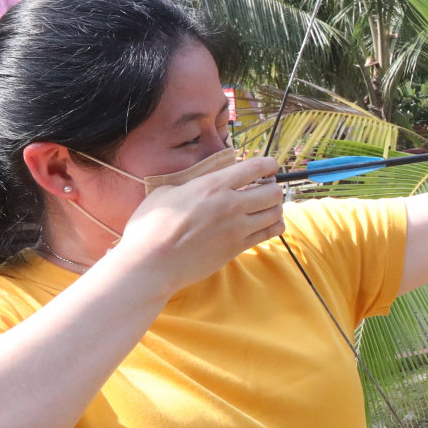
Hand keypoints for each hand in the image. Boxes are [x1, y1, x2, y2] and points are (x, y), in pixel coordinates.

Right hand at [108, 156, 286, 293]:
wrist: (150, 263)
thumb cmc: (151, 227)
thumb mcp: (167, 192)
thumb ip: (190, 185)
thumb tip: (198, 184)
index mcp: (213, 186)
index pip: (256, 167)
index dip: (268, 164)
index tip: (269, 166)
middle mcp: (231, 205)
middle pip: (274, 192)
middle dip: (272, 187)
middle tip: (263, 189)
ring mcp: (237, 229)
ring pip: (276, 213)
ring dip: (274, 207)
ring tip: (263, 206)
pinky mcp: (237, 249)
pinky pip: (269, 233)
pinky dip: (272, 226)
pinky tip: (264, 223)